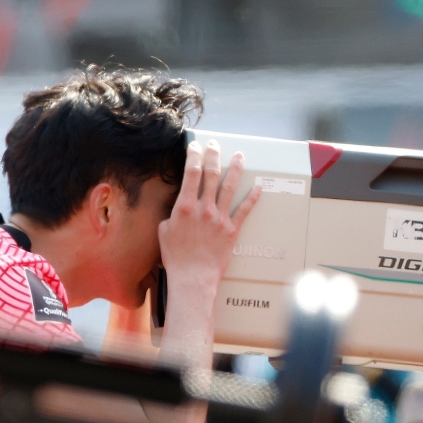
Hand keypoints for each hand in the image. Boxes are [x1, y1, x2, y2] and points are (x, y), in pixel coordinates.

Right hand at [158, 139, 260, 290]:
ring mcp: (220, 218)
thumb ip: (173, 213)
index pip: (190, 173)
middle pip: (211, 174)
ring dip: (235, 169)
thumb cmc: (175, 257)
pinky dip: (252, 197)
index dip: (193, 155)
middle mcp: (204, 208)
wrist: (193, 277)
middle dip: (213, 155)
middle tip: (215, 144)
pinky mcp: (232, 230)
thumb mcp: (164, 230)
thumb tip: (179, 204)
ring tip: (240, 156)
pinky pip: (244, 210)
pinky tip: (258, 187)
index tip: (195, 146)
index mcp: (185, 206)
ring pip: (230, 187)